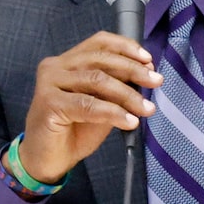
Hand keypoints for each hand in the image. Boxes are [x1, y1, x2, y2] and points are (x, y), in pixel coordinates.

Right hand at [22, 33, 162, 184]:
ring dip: (127, 94)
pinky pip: (88, 105)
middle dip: (133, 70)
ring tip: (146, 108)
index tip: (149, 60)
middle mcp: (55, 67)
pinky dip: (112, 112)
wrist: (48, 161)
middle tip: (156, 81)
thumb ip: (117, 89)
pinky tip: (129, 121)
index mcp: (68, 61)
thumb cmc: (74, 132)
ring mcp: (49, 83)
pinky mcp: (48, 104)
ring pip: (96, 80)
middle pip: (100, 59)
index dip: (126, 48)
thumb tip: (145, 76)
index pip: (99, 43)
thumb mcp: (102, 105)